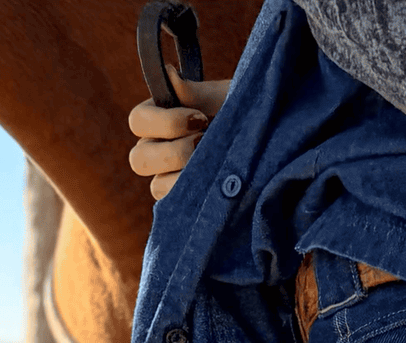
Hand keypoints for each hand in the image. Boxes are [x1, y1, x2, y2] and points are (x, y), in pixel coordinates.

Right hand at [128, 67, 232, 200]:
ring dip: (185, 177)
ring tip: (214, 167)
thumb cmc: (240, 114)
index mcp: (157, 120)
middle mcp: (156, 150)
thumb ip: (195, 92)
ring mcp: (168, 179)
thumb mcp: (222, 99)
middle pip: (139, 159)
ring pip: (157, 186)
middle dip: (174, 152)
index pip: (138, 122)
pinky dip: (195, 198)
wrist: (266, 143)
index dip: (166, 122)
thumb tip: (170, 73)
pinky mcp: (184, 203)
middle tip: (205, 144)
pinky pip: (176, 207)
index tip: (201, 118)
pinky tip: (215, 186)